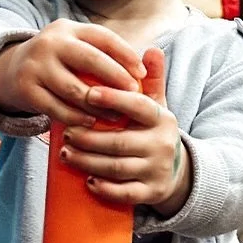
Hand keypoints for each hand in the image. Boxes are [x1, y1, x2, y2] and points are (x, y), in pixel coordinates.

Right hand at [0, 19, 145, 125]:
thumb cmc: (60, 62)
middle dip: (115, 78)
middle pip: (90, 60)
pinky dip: (76, 117)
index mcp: (69, 29)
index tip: (142, 74)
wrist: (12, 69)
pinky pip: (57, 108)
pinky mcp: (26, 89)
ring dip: (98, 104)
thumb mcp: (77, 48)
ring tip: (116, 114)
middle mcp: (51, 43)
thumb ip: (105, 54)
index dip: (125, 55)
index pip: (103, 37)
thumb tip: (148, 67)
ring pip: (74, 89)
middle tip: (133, 95)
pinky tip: (91, 123)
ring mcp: (36, 65)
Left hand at [59, 49, 191, 214]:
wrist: (177, 172)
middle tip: (66, 132)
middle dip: (89, 138)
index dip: (114, 99)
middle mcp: (162, 145)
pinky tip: (88, 181)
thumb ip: (152, 80)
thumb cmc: (154, 133)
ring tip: (67, 153)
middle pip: (119, 141)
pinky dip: (105, 188)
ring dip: (88, 162)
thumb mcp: (157, 107)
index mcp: (162, 119)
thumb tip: (152, 49)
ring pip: (116, 168)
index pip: (138, 106)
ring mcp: (157, 171)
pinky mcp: (151, 193)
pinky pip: (125, 194)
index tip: (89, 94)